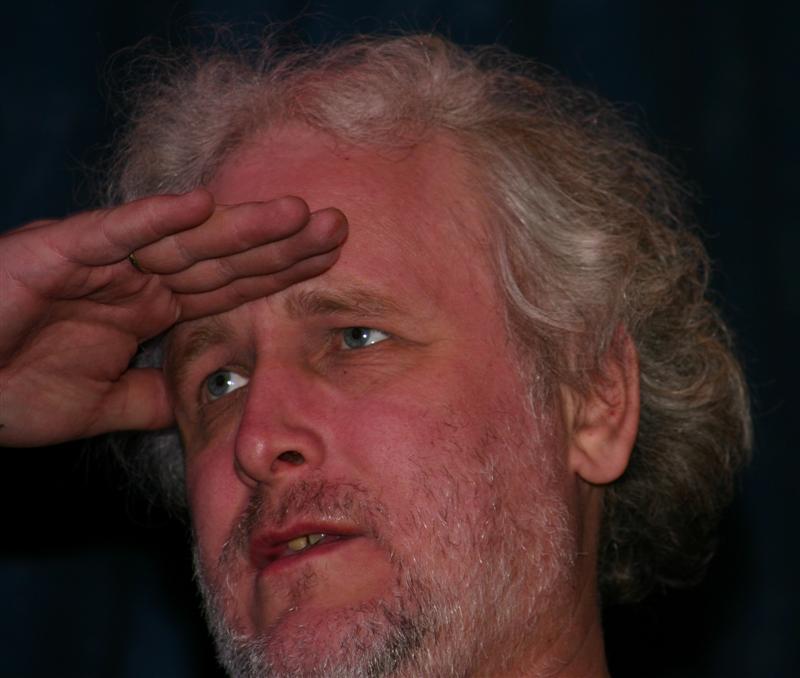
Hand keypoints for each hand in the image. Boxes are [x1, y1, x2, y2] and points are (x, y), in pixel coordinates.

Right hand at [0, 189, 346, 445]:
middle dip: (281, 243)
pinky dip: (152, 218)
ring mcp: (100, 263)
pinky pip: (111, 233)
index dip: (280, 273)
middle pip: (222, 257)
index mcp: (150, 310)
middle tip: (340, 226)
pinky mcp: (55, 253)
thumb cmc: (10, 390)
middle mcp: (135, 279)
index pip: (230, 287)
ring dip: (238, 224)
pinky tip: (201, 204)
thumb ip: (154, 397)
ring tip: (296, 211)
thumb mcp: (103, 406)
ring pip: (182, 239)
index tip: (330, 262)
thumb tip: (201, 402)